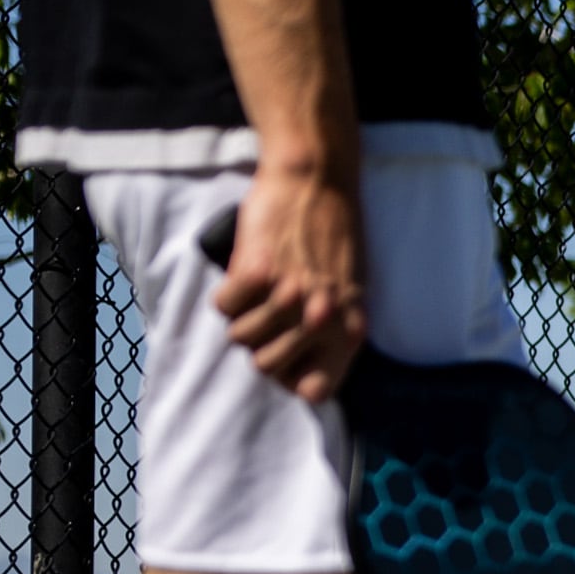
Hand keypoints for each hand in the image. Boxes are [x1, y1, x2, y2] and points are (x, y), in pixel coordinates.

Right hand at [212, 164, 367, 401]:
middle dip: (260, 344)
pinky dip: (228, 291)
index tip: (285, 357)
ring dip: (242, 315)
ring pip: (239, 337)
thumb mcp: (350, 294)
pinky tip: (246, 271)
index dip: (292, 378)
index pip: (315, 391)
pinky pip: (224, 306)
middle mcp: (322, 319)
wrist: (316, 183)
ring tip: (259, 289)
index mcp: (350, 330)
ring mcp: (289, 296)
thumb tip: (302, 375)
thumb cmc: (333, 237)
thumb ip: (332, 333)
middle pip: (265, 367)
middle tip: (266, 313)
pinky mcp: (257, 272)